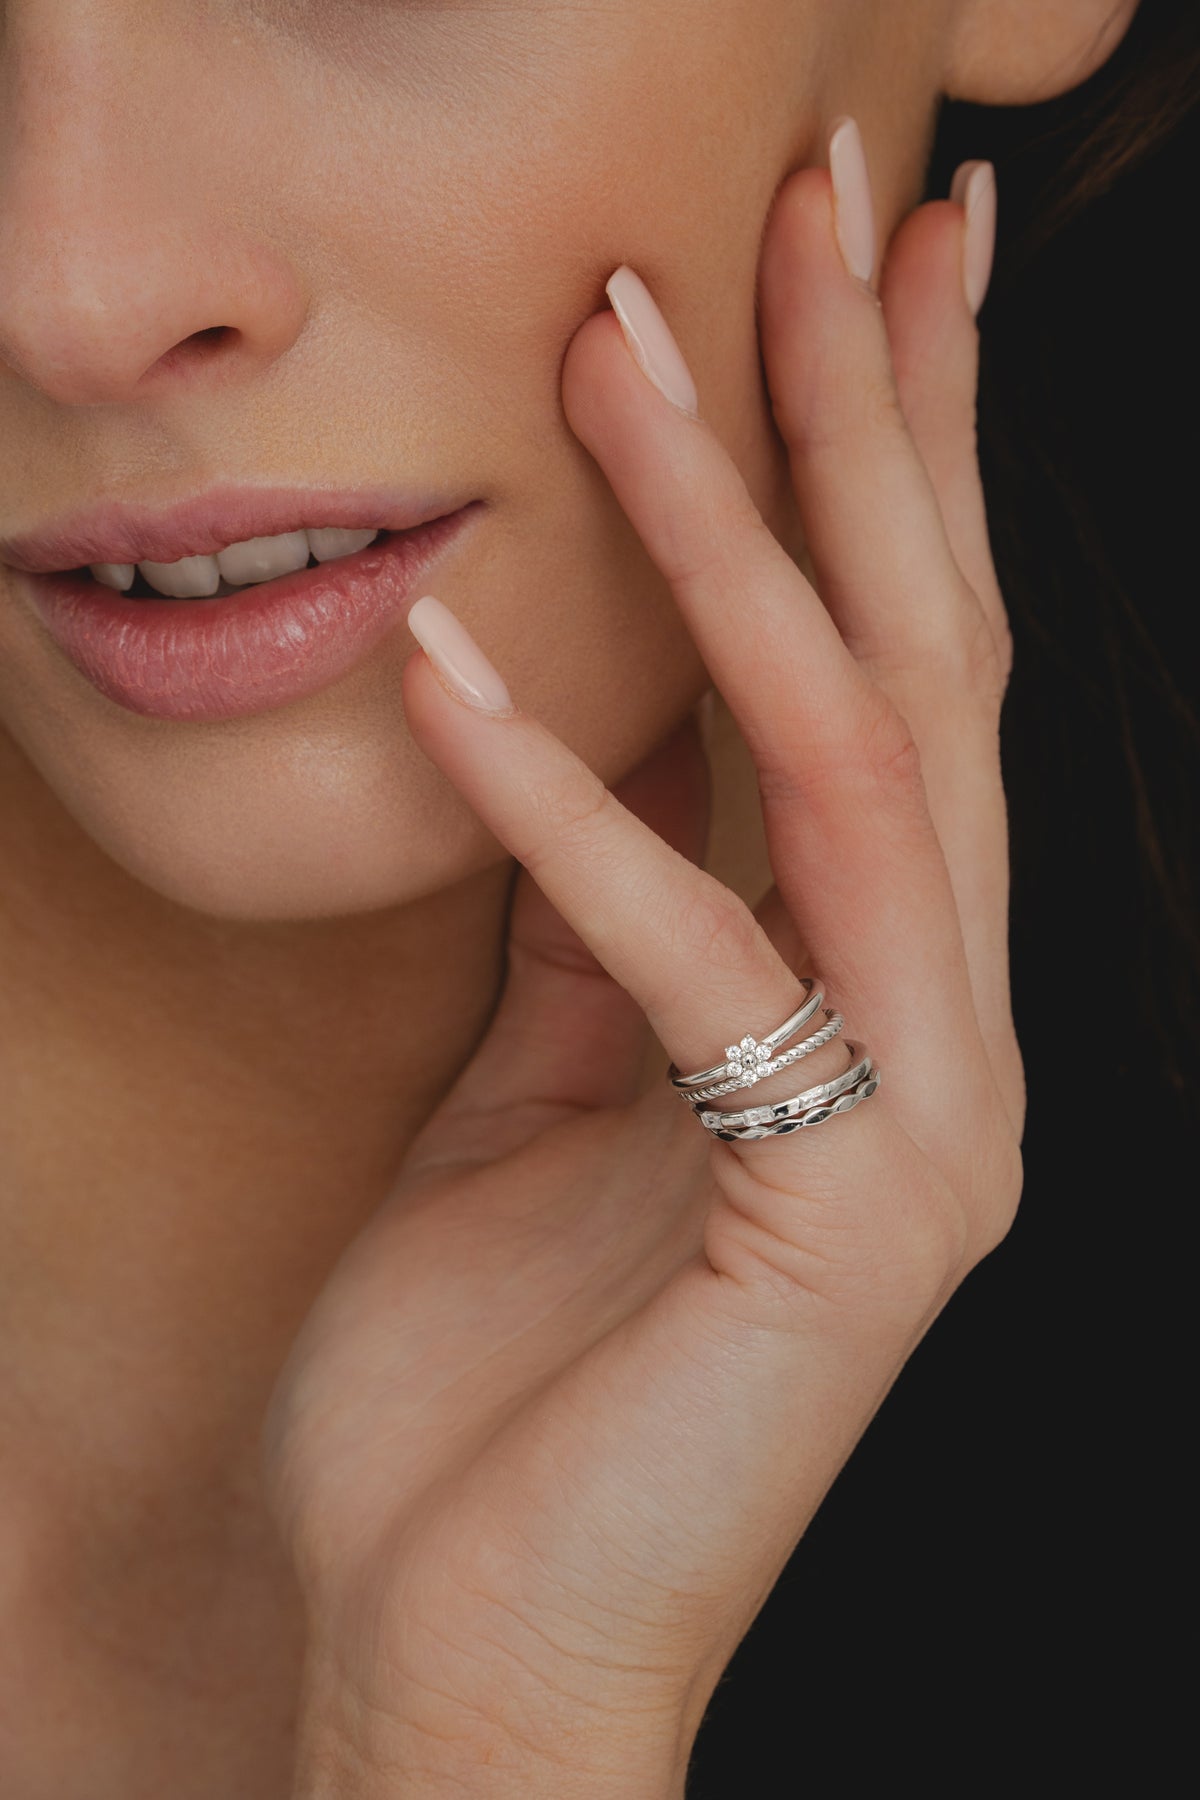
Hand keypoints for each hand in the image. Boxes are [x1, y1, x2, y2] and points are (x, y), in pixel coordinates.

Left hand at [263, 142, 1021, 1798]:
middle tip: (822, 201)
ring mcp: (933, 1121)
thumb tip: (593, 726)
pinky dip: (565, 803)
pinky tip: (457, 657)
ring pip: (858, 764)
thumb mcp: (541, 1084)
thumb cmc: (496, 1379)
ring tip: (628, 345)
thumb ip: (603, 911)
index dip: (894, 459)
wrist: (476, 1642)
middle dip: (874, 422)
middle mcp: (948, 1029)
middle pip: (921, 668)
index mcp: (878, 995)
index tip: (865, 262)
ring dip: (737, 538)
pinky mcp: (862, 1216)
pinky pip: (690, 954)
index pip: (892, 678)